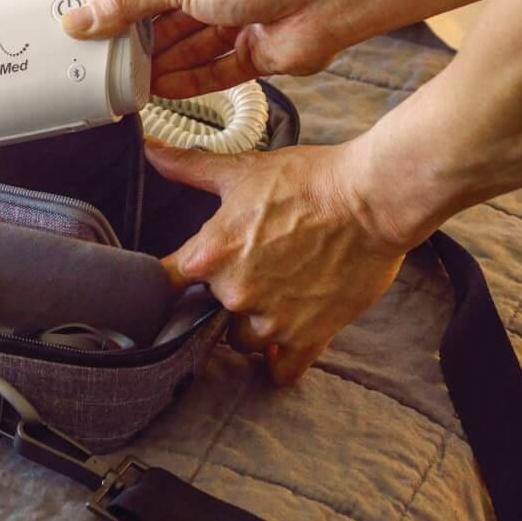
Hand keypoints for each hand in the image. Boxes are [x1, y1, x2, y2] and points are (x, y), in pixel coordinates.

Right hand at [59, 0, 348, 97]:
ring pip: (192, 52)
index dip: (125, 14)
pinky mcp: (257, 56)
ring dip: (162, 68)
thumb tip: (80, 18)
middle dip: (142, 47)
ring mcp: (240, 25)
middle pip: (171, 25)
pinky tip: (162, 93)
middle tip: (106, 70)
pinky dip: (190, 83)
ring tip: (128, 88)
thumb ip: (130, 3)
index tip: (95, 37)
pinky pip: (216, 73)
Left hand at [147, 139, 406, 384]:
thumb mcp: (244, 170)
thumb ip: (191, 167)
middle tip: (253, 267)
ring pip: (243, 340)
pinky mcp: (307, 338)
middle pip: (209, 311)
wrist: (370, 199)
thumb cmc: (309, 180)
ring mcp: (270, 321)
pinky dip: (282, 360)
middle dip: (225, 292)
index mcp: (210, 255)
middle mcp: (234, 294)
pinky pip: (282, 369)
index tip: (181, 279)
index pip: (164, 284)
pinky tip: (287, 341)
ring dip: (253, 324)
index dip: (171, 281)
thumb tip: (151, 151)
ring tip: (276, 296)